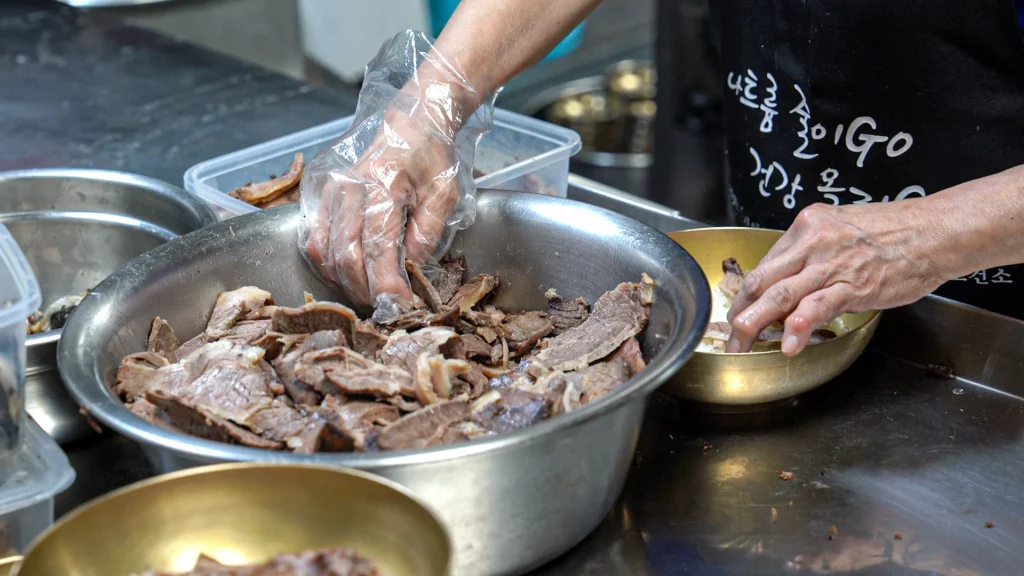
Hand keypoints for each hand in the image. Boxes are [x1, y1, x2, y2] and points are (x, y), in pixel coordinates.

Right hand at [304, 109, 462, 304]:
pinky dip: (329, 265)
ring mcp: (331, 192)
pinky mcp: (323, 196)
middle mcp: (348, 189)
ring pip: (326, 252)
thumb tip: (409, 272)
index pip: (377, 248)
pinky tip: (348, 277)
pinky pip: (315, 240)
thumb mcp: (444, 195)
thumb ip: (427, 235)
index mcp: (382, 186)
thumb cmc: (432, 159)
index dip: (386, 284)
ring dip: (346, 282)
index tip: (400, 307)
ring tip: (371, 296)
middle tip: (387, 309)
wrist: (412, 125)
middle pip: (346, 256)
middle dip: (365, 290)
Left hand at [725, 201, 945, 354]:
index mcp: (806, 227)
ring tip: (741, 345)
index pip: (765, 264)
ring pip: (780, 295)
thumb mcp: (842, 228)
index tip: (738, 311)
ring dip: (755, 323)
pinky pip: (817, 307)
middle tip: (729, 337)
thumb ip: (814, 251)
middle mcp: (812, 242)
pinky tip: (789, 345)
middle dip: (740, 312)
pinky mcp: (853, 285)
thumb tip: (791, 279)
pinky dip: (798, 327)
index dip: (747, 293)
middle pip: (762, 281)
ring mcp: (831, 264)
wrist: (936, 230)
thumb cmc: (894, 231)